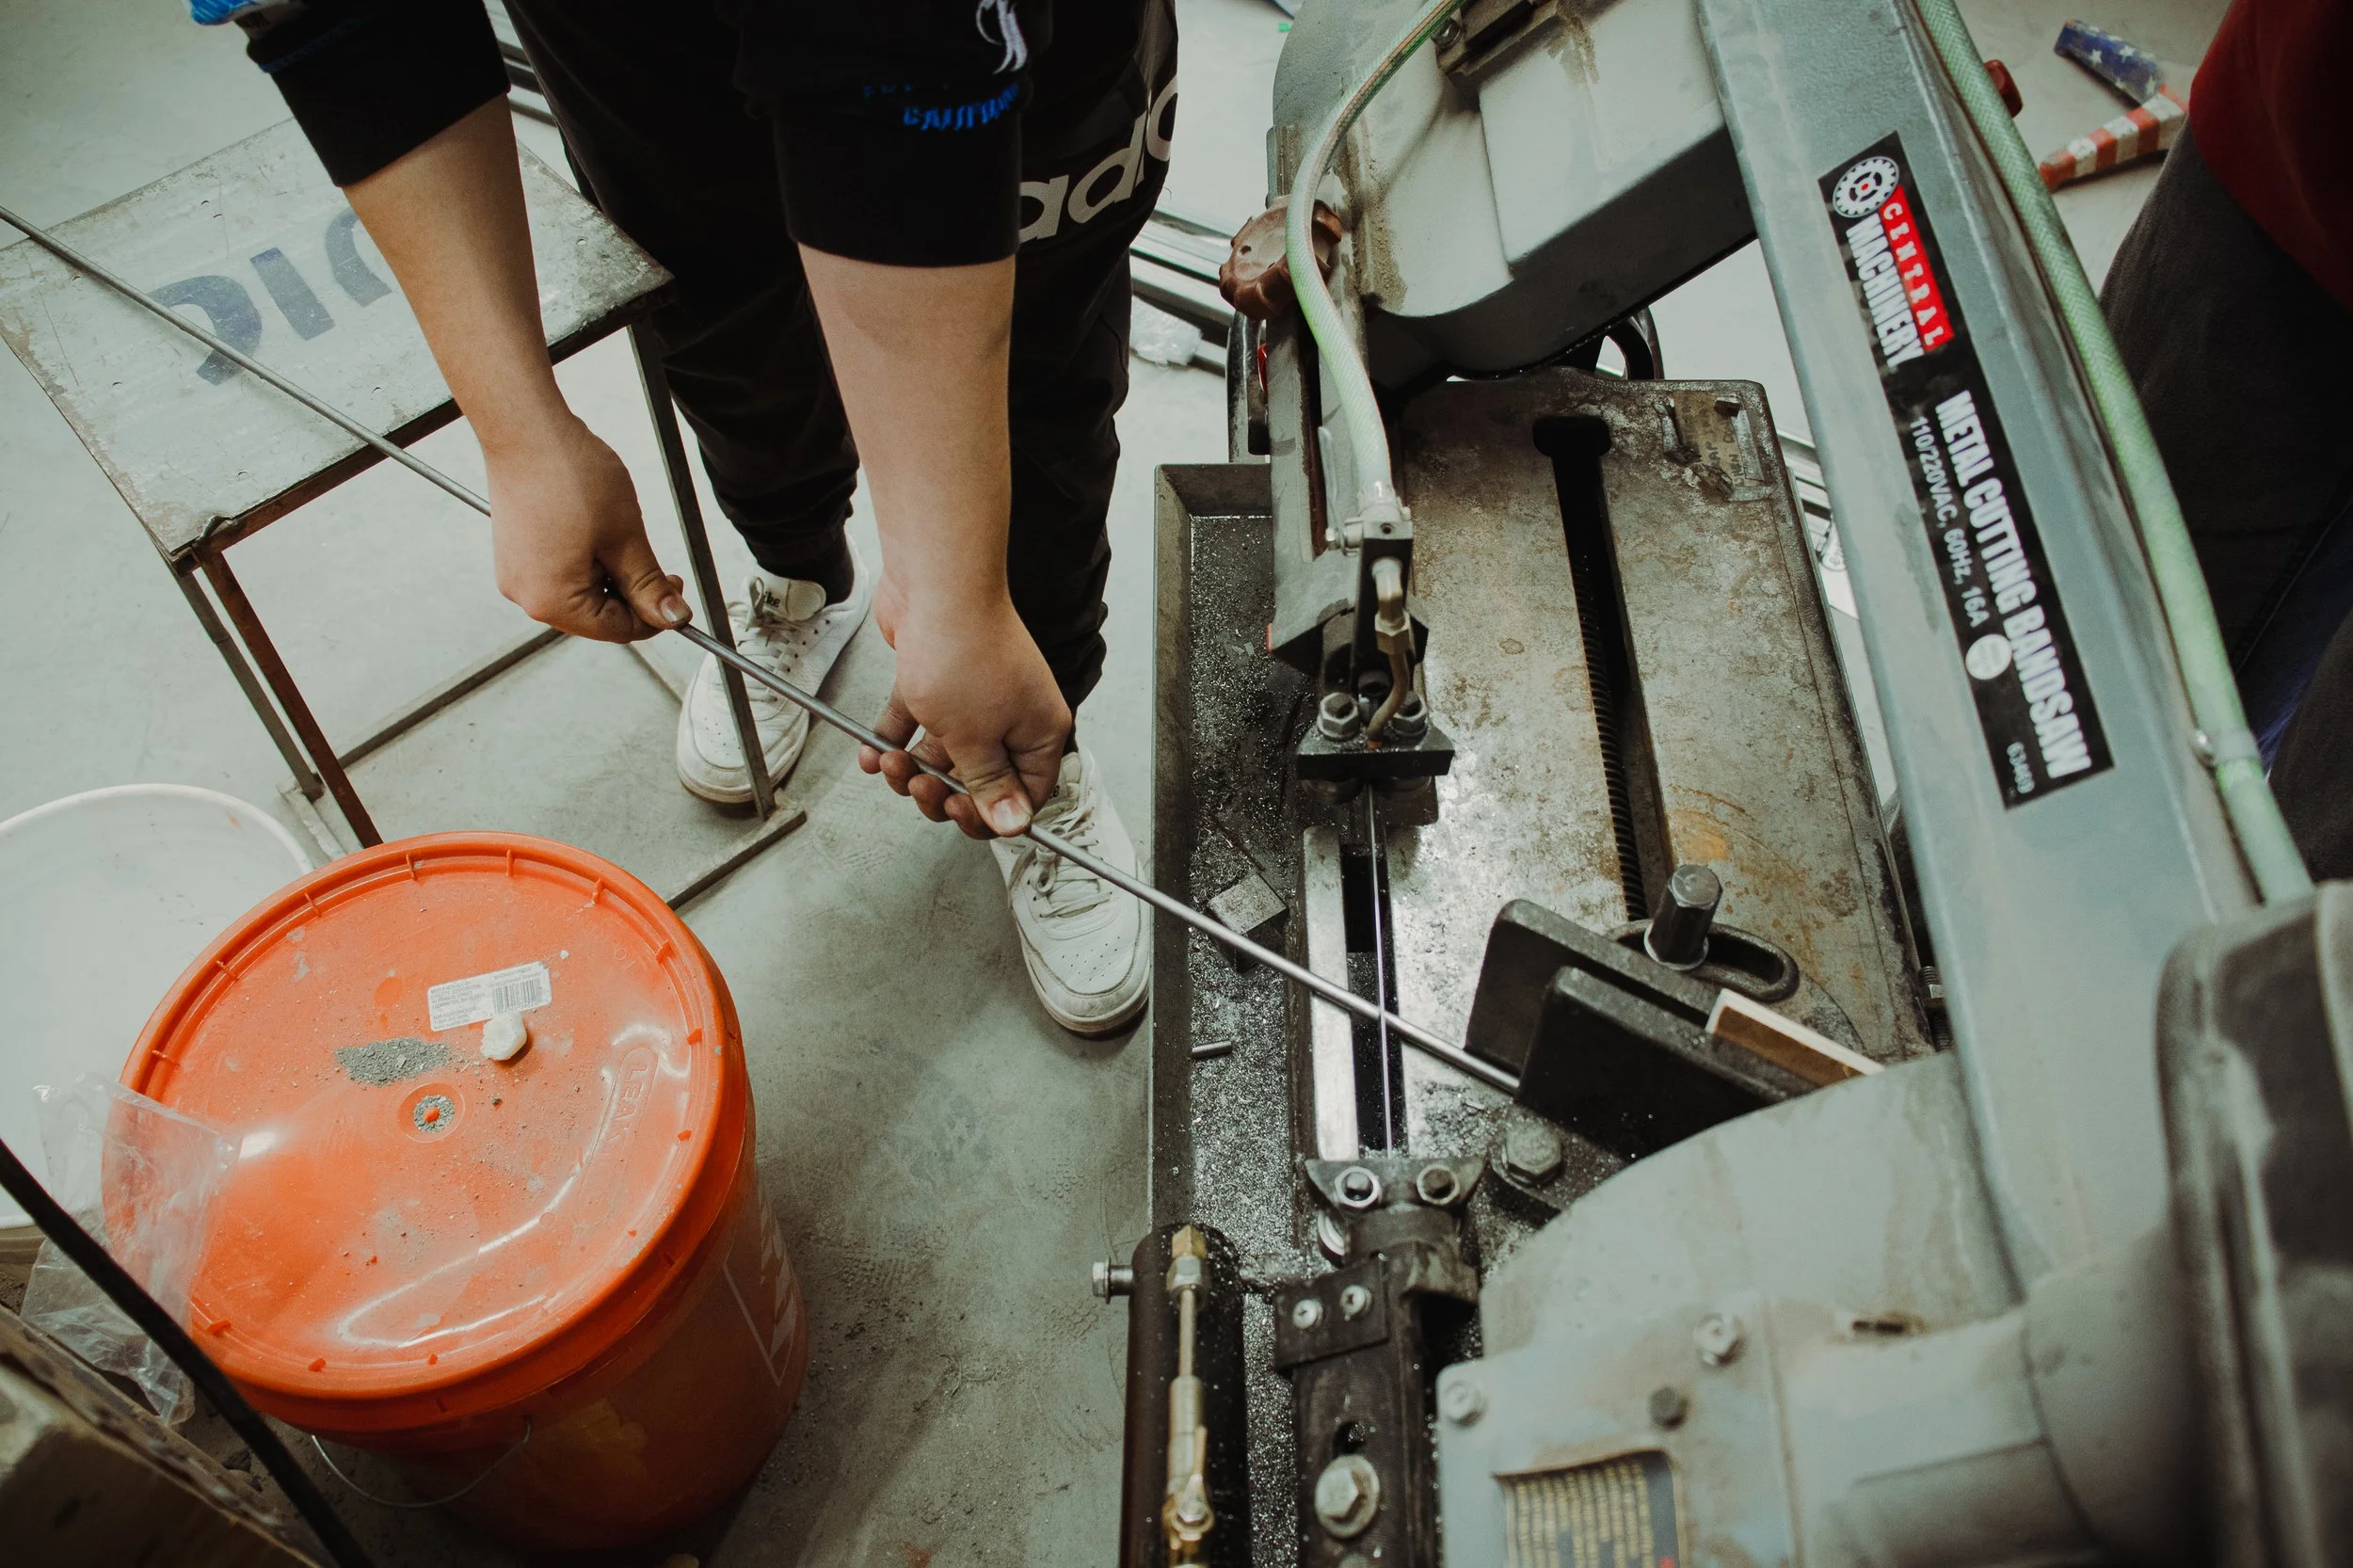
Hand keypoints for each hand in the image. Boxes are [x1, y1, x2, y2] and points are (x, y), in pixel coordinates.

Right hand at [484, 415, 689, 641]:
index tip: (676, 591)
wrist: (526, 428)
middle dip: (631, 594)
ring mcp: (516, 574)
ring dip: (611, 575)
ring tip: (621, 537)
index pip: (618, 630)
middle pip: (597, 617)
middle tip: (657, 563)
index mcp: (551, 600)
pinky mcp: (515, 554)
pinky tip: (598, 533)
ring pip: (581, 594)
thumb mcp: (625, 537)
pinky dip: (588, 562)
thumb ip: (649, 584)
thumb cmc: (568, 474)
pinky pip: (560, 573)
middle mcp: (525, 595)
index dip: (655, 615)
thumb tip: (672, 616)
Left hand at [859, 587, 1068, 838]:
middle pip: (978, 778)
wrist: (935, 583)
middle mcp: (1011, 716)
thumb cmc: (965, 649)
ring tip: (889, 762)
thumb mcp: (975, 738)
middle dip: (941, 791)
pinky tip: (871, 750)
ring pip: (943, 755)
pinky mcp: (937, 682)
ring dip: (911, 768)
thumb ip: (989, 785)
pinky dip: (893, 739)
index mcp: (1037, 732)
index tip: (957, 813)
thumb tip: (1012, 824)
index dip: (990, 813)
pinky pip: (917, 723)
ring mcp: (973, 698)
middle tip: (919, 787)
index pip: (1024, 793)